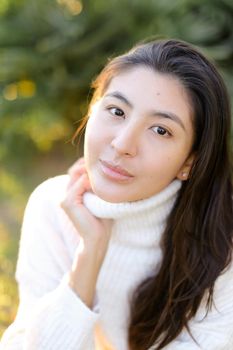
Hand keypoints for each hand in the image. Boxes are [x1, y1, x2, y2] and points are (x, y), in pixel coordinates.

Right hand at [60, 158, 112, 306]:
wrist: (97, 239)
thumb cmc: (102, 221)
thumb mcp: (102, 199)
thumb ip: (100, 186)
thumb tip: (110, 170)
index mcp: (73, 192)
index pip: (77, 170)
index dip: (89, 164)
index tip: (105, 163)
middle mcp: (66, 193)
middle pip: (75, 169)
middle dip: (89, 164)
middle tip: (106, 163)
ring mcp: (64, 197)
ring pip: (76, 173)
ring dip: (90, 171)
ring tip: (105, 173)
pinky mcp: (67, 202)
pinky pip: (79, 184)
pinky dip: (90, 181)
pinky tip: (101, 185)